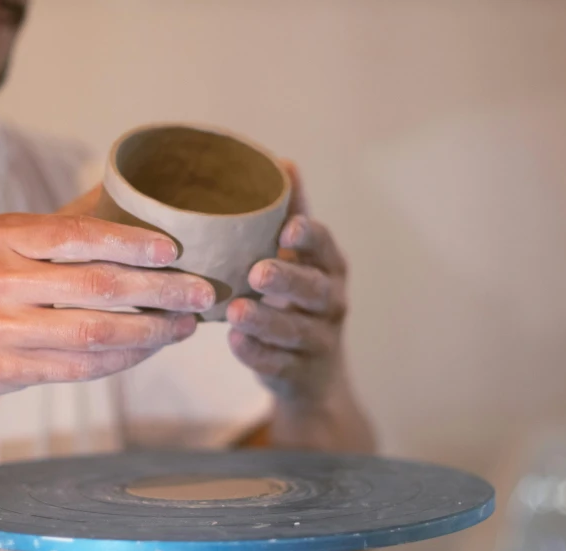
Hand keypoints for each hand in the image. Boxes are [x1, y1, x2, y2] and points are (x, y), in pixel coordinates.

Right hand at [0, 188, 214, 415]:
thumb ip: (56, 226)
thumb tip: (120, 194)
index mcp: (0, 237)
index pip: (79, 234)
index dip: (133, 243)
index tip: (174, 250)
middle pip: (99, 285)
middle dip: (161, 291)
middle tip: (201, 293)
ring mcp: (1, 329)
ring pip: (96, 332)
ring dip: (151, 331)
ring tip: (184, 326)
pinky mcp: (8, 370)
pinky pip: (80, 368)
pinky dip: (122, 361)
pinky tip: (149, 351)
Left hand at [227, 162, 347, 402]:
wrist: (312, 374)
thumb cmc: (298, 300)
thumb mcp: (301, 258)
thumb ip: (292, 215)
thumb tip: (284, 162)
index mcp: (329, 268)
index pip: (325, 248)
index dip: (310, 237)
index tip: (288, 228)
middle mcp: (331, 303)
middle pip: (315, 291)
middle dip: (288, 280)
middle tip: (257, 272)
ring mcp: (318, 342)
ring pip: (296, 331)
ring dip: (266, 321)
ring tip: (236, 311)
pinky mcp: (299, 373)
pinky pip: (279, 364)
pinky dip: (257, 354)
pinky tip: (234, 342)